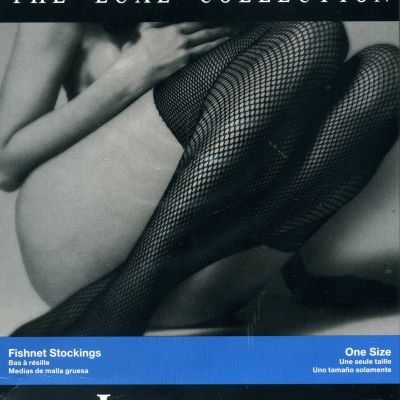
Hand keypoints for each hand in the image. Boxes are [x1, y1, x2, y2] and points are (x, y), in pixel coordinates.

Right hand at [118, 22, 238, 84]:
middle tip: (236, 18)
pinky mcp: (184, 61)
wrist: (134, 72)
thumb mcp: (142, 28)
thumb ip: (155, 20)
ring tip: (236, 28)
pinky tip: (226, 42)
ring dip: (223, 32)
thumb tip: (161, 14)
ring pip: (208, 37)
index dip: (208, 13)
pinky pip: (204, 51)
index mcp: (170, 25)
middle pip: (205, 25)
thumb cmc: (135, 52)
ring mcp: (183, 48)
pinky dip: (216, 45)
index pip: (194, 17)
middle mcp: (179, 35)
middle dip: (221, 21)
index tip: (219, 10)